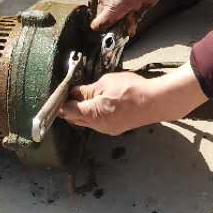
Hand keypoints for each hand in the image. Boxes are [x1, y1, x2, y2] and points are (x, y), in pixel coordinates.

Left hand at [60, 64, 206, 135]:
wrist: (156, 101)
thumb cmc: (132, 89)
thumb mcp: (106, 83)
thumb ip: (87, 90)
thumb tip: (74, 93)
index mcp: (93, 113)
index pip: (67, 111)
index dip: (60, 103)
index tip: (57, 95)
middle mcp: (98, 126)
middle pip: (75, 119)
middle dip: (69, 107)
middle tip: (68, 93)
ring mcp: (107, 129)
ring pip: (86, 122)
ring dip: (81, 111)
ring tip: (84, 96)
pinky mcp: (115, 129)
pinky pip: (97, 123)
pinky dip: (92, 114)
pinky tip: (97, 103)